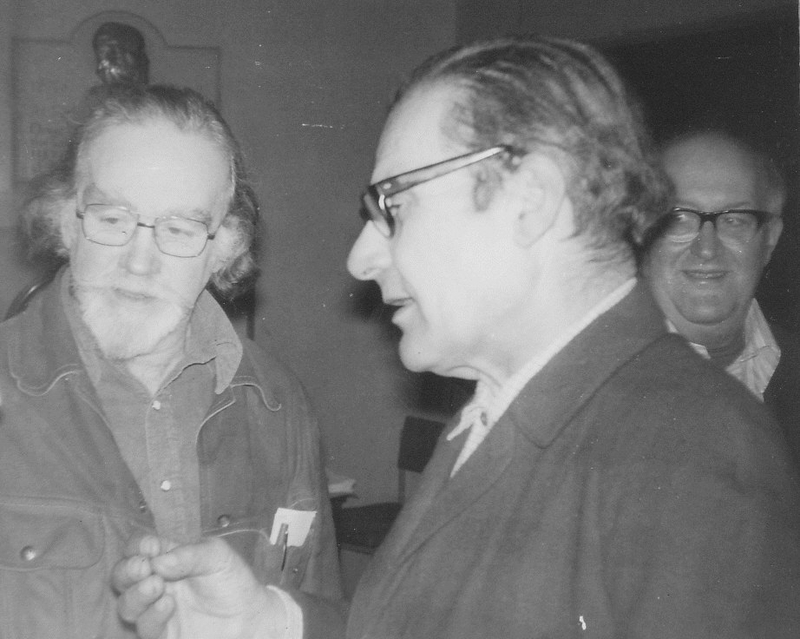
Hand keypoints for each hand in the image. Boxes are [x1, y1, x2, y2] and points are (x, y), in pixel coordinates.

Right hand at [113, 534, 288, 638]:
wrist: (250, 617)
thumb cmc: (233, 580)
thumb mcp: (217, 556)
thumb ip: (188, 554)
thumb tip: (157, 561)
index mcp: (167, 558)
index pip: (140, 548)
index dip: (138, 546)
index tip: (150, 547)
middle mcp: (156, 583)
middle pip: (123, 575)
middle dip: (127, 570)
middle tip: (142, 567)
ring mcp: (156, 610)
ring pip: (127, 603)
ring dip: (136, 593)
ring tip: (156, 586)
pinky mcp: (162, 634)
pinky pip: (145, 627)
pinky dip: (152, 614)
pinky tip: (167, 605)